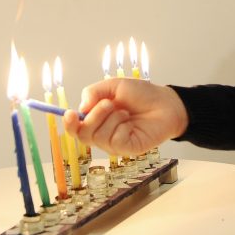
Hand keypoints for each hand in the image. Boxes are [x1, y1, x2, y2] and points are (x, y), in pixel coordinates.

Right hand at [62, 78, 188, 156]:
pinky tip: (130, 122)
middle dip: (94, 116)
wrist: (165, 102)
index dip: (69, 124)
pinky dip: (121, 127)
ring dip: (111, 119)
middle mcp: (103, 134)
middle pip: (83, 135)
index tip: (69, 114)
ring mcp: (115, 144)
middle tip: (109, 103)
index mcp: (96, 119)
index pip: (75, 127)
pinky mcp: (128, 149)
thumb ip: (93, 92)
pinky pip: (115, 141)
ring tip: (125, 111)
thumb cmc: (141, 94)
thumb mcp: (114, 85)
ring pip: (99, 137)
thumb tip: (80, 108)